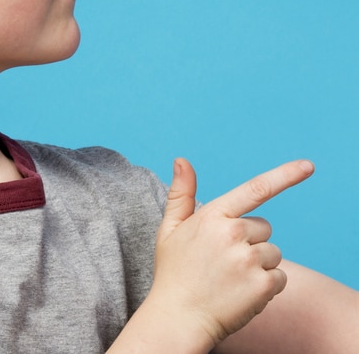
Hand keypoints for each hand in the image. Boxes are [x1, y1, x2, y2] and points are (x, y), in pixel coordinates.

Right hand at [149, 158, 314, 348]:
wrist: (178, 317)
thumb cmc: (174, 271)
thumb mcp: (169, 228)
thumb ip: (181, 193)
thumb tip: (181, 160)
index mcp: (213, 215)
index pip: (254, 189)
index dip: (284, 175)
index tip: (307, 166)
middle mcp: (232, 234)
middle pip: (263, 228)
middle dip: (250, 240)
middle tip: (224, 260)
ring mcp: (248, 260)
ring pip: (273, 252)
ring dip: (258, 264)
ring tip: (231, 278)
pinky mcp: (262, 285)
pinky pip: (280, 277)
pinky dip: (266, 286)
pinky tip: (241, 292)